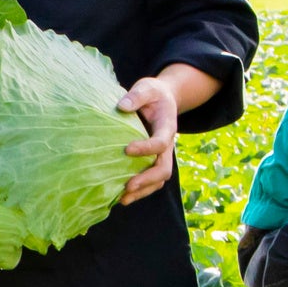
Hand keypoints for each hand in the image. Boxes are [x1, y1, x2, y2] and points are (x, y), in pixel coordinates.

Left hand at [117, 74, 188, 204]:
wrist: (163, 100)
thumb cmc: (153, 94)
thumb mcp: (147, 87)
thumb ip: (137, 95)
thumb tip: (122, 106)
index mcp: (167, 127)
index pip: (160, 143)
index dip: (146, 148)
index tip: (126, 149)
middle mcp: (167, 146)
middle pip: (164, 169)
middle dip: (147, 179)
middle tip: (128, 186)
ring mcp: (161, 156)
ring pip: (158, 180)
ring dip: (142, 191)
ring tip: (122, 199)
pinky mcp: (152, 162)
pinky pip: (150, 181)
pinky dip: (138, 192)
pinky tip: (120, 197)